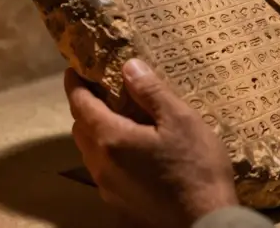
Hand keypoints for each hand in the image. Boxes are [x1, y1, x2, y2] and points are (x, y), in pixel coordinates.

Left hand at [65, 59, 237, 226]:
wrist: (204, 219)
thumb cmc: (196, 167)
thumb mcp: (180, 119)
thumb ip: (151, 91)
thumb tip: (129, 67)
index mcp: (111, 138)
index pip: (80, 104)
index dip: (75, 84)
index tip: (76, 69)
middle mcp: (101, 163)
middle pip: (80, 127)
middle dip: (85, 106)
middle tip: (102, 89)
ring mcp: (107, 186)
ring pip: (89, 150)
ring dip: (95, 130)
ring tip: (119, 117)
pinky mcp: (118, 201)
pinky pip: (103, 168)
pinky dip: (107, 151)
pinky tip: (132, 148)